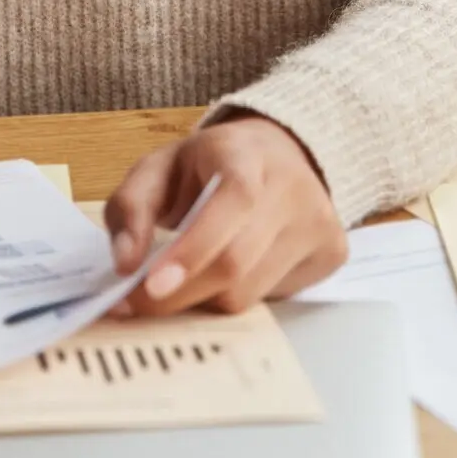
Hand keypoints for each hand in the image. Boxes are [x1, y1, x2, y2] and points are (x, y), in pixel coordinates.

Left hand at [103, 114, 347, 317]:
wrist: (279, 153)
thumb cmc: (210, 165)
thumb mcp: (159, 168)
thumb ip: (130, 208)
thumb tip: (124, 265)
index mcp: (246, 154)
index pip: (231, 202)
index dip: (193, 249)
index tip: (151, 285)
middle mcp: (293, 185)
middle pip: (236, 261)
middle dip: (180, 292)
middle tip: (138, 304)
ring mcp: (319, 220)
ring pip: (251, 291)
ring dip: (206, 299)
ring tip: (188, 279)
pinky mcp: (332, 251)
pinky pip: (275, 299)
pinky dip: (239, 298)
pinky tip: (230, 272)